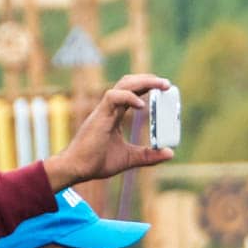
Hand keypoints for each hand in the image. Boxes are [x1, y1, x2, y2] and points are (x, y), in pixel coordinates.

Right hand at [42, 74, 176, 189]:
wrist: (77, 168)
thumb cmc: (96, 162)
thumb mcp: (129, 158)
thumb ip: (148, 155)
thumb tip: (170, 153)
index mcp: (114, 114)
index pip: (132, 92)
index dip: (147, 86)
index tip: (164, 88)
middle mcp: (109, 108)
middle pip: (129, 82)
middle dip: (148, 79)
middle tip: (166, 84)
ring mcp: (104, 110)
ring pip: (123, 84)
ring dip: (143, 82)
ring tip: (161, 85)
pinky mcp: (99, 116)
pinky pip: (113, 97)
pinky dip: (129, 97)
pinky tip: (142, 106)